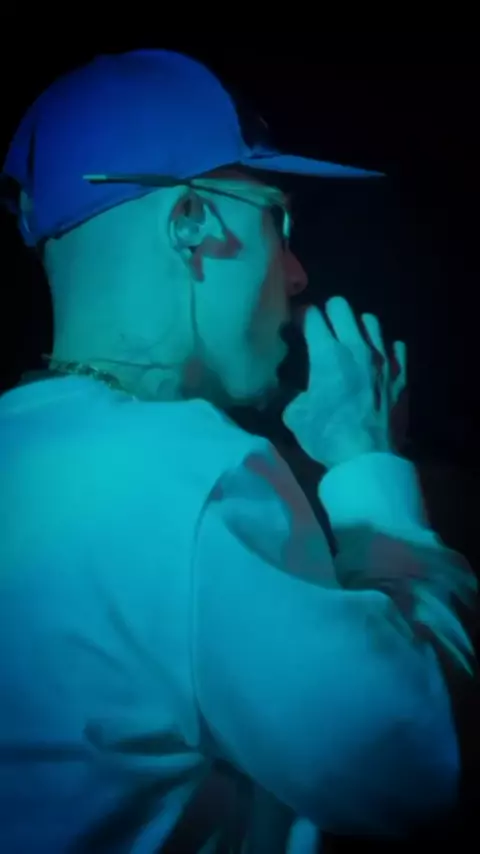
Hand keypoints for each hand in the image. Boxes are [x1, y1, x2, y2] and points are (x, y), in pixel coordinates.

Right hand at [282, 297, 406, 469]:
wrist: (366, 458)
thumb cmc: (326, 435)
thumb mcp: (294, 415)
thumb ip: (293, 392)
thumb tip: (294, 388)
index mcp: (327, 353)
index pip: (311, 314)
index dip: (300, 317)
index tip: (295, 327)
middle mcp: (356, 347)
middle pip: (341, 306)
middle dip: (327, 313)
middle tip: (321, 331)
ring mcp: (383, 359)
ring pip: (370, 321)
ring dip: (357, 327)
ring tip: (350, 342)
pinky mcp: (400, 375)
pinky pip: (396, 347)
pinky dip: (385, 349)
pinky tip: (376, 361)